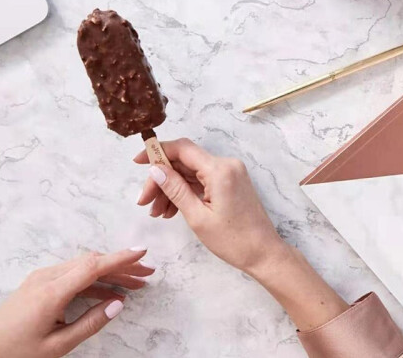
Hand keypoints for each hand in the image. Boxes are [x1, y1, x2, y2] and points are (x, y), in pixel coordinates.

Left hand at [0, 248, 153, 357]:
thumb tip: (119, 304)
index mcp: (52, 292)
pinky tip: (109, 291)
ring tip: (135, 282)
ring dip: (110, 272)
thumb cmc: (17, 352)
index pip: (93, 266)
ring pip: (84, 266)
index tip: (142, 252)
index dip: (120, 258)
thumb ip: (90, 323)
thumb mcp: (57, 346)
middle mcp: (48, 276)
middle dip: (121, 265)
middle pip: (92, 263)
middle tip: (147, 273)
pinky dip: (94, 279)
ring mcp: (43, 276)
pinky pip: (73, 274)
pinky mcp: (41, 281)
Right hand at [135, 139, 285, 276]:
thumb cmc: (233, 240)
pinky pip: (200, 181)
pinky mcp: (229, 182)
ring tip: (158, 212)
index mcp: (219, 170)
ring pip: (190, 173)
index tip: (138, 161)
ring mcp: (229, 173)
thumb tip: (155, 169)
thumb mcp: (197, 217)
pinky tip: (172, 210)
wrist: (264, 254)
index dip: (158, 151)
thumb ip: (175, 189)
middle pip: (183, 162)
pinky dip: (185, 192)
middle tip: (145, 202)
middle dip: (161, 179)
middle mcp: (225, 165)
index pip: (182, 148)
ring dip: (171, 189)